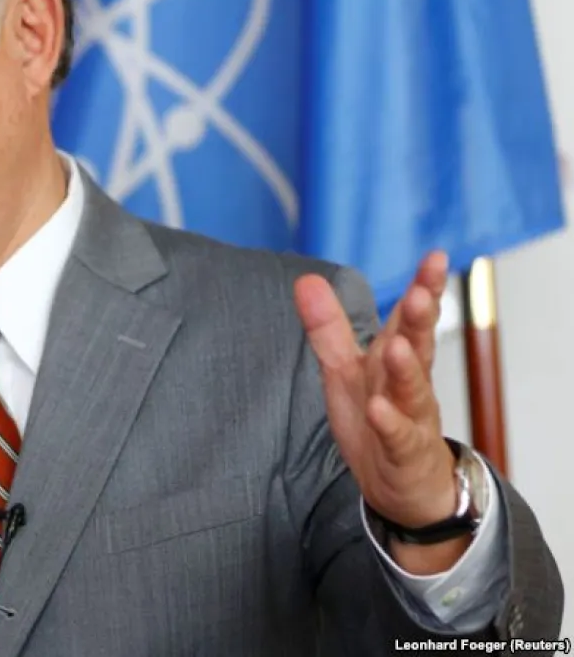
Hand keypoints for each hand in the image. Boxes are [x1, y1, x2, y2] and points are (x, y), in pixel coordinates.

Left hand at [294, 251, 463, 571]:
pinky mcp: (403, 454)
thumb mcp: (346, 369)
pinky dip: (389, 424)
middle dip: (421, 320)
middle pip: (418, 347)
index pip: (410, 319)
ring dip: (407, 369)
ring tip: (400, 347)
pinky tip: (381, 410)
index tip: (436, 256)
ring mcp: (410, 420)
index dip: (423, 288)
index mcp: (395, 360)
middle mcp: (408, 385)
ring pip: (413, 391)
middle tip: (423, 292)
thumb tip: (306, 279)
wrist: (402, 486)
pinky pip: (397, 438)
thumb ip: (328, 327)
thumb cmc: (377, 419)